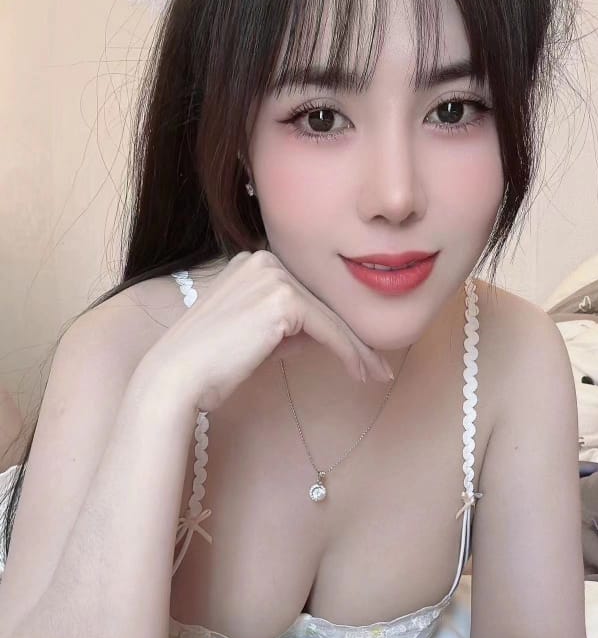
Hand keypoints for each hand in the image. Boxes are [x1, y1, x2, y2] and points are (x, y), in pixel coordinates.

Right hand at [134, 250, 393, 415]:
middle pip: (322, 304)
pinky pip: (329, 330)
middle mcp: (265, 260)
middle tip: (377, 366)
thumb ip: (288, 327)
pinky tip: (363, 372)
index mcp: (253, 263)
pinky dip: (350, 353)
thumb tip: (326, 333)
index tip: (359, 351)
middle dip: (352, 337)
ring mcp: (274, 277)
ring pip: (330, 318)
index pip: (307, 295)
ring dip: (357, 349)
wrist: (178, 377)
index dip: (335, 325)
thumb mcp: (255, 336)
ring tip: (376, 374)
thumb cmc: (210, 364)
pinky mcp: (284, 300)